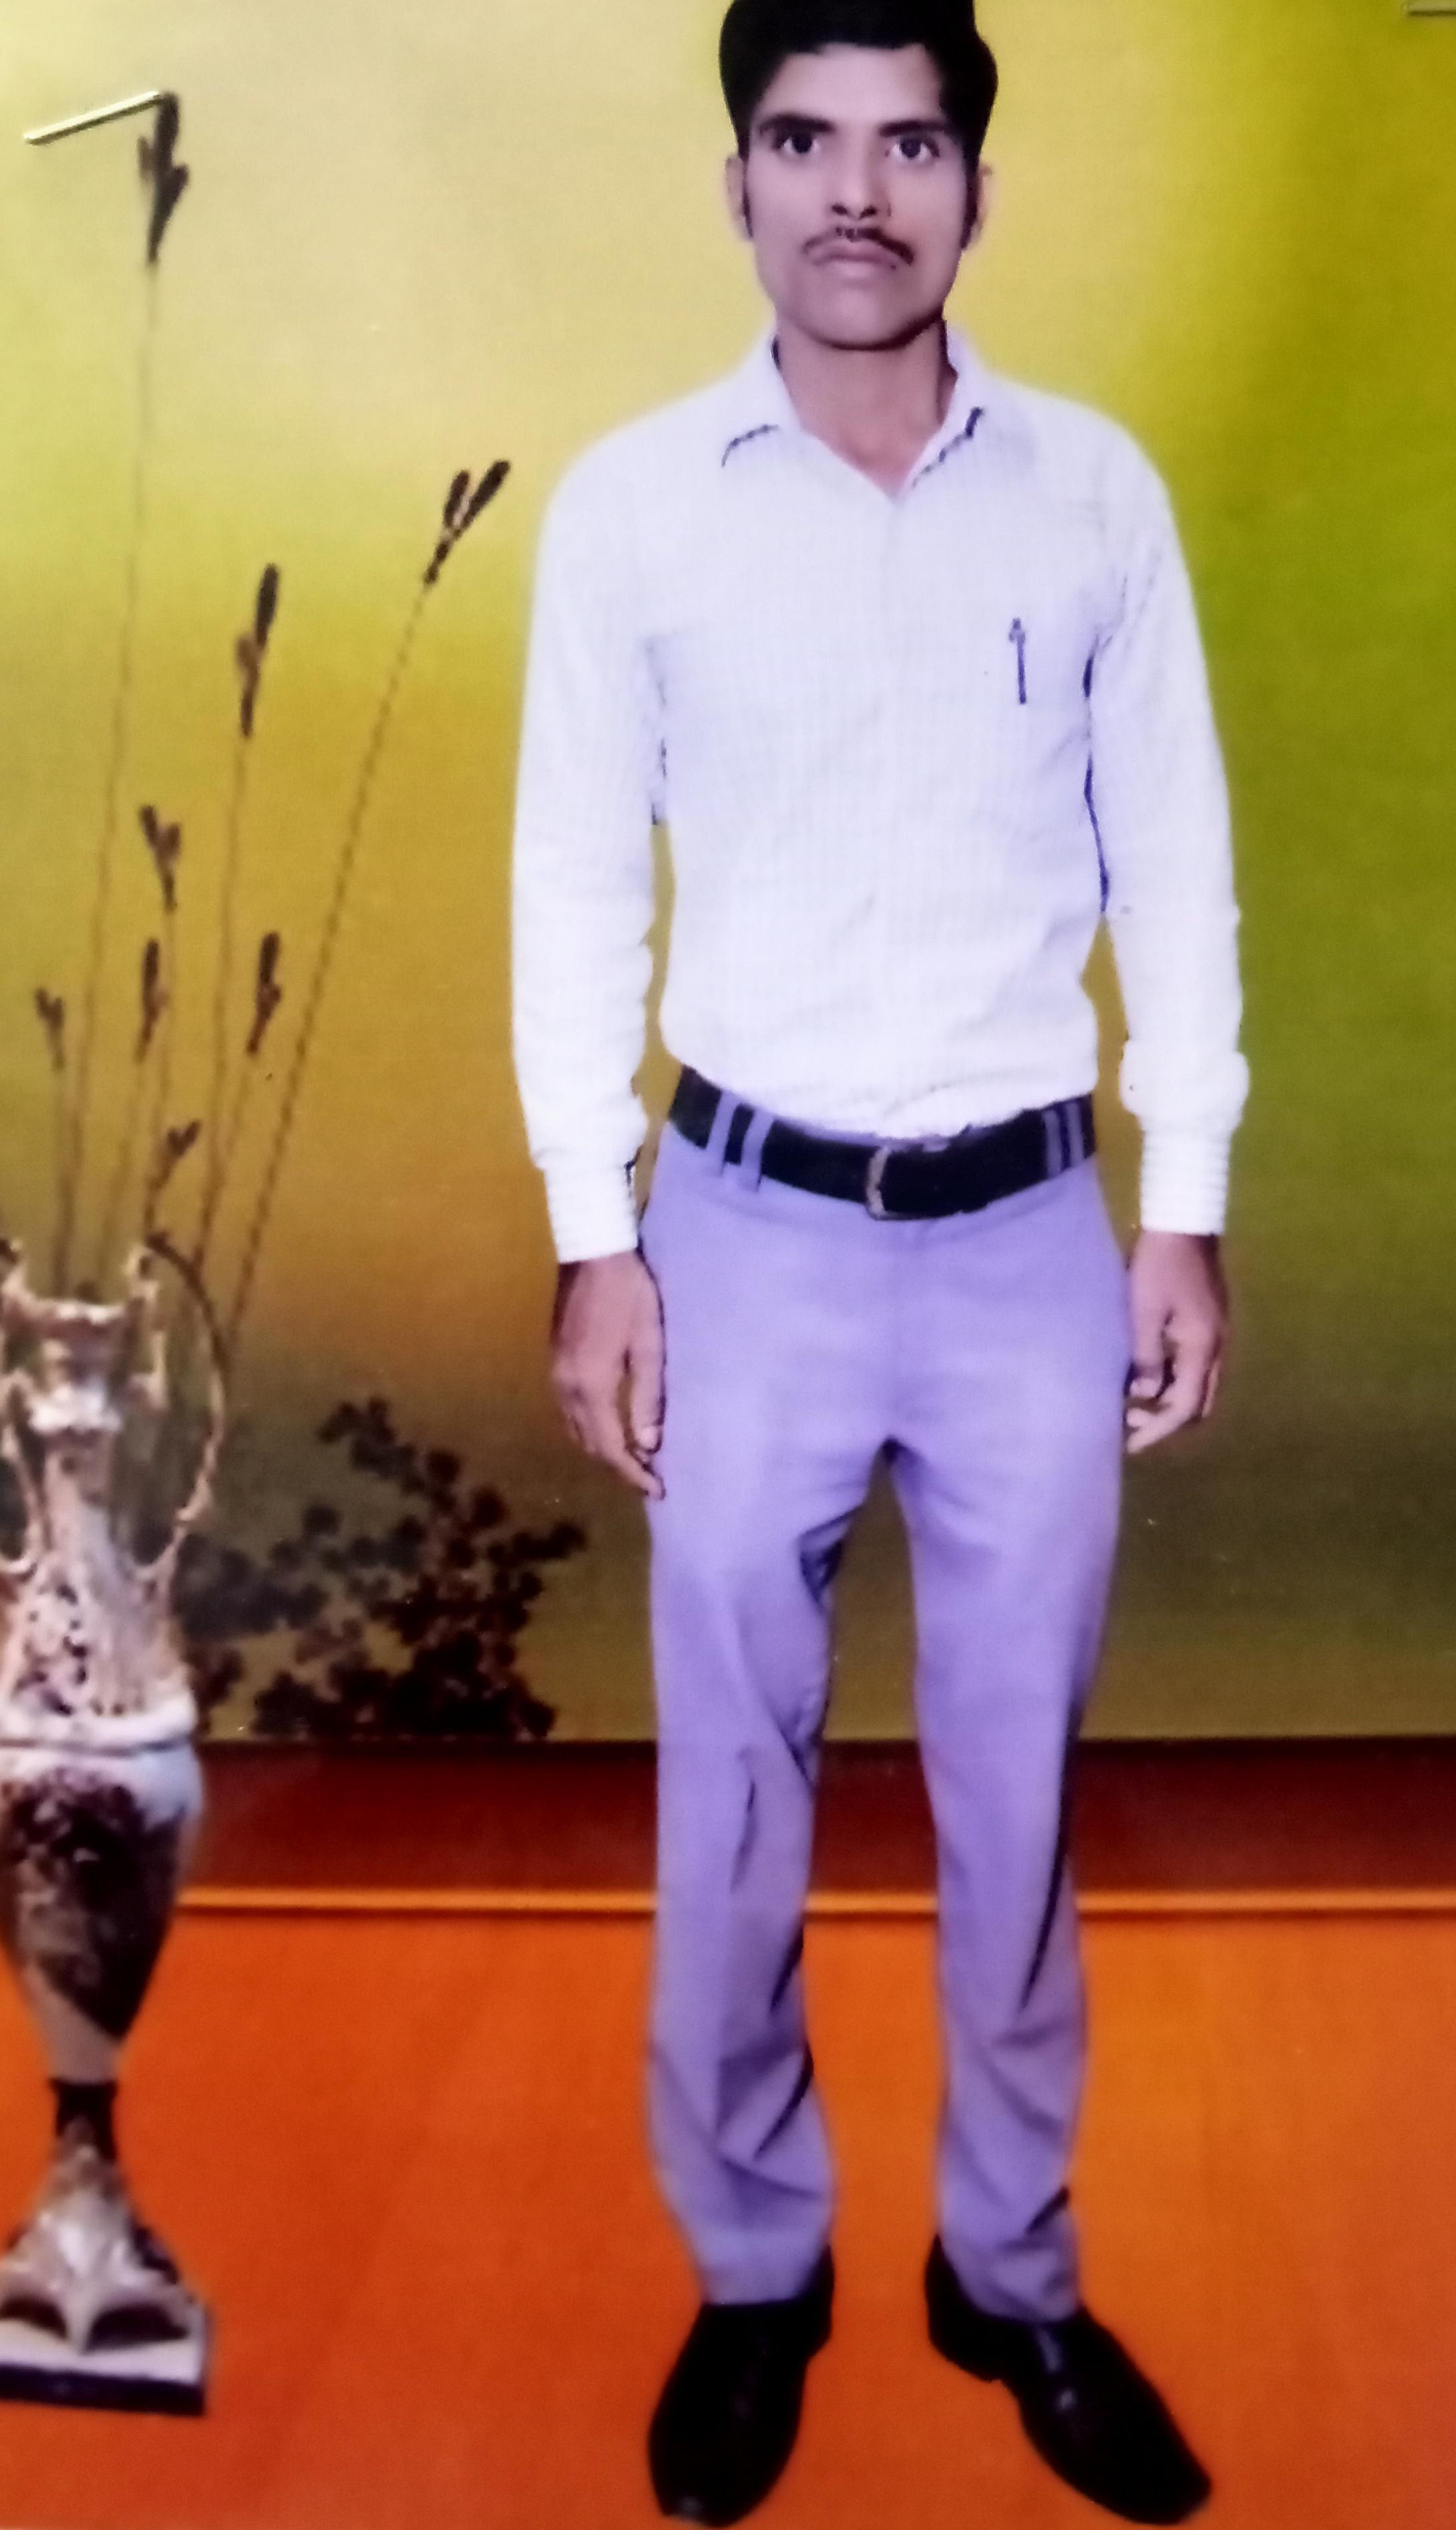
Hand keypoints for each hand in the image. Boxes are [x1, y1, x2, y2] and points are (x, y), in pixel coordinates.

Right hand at [550, 1249, 664, 1497]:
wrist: (592, 1253)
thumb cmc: (630, 1295)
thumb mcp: (649, 1345)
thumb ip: (648, 1397)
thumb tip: (648, 1444)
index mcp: (592, 1386)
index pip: (611, 1447)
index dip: (634, 1473)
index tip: (657, 1490)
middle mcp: (566, 1388)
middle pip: (589, 1444)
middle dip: (618, 1466)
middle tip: (649, 1477)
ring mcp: (555, 1375)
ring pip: (575, 1430)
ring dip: (602, 1448)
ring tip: (632, 1457)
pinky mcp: (554, 1362)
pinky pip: (568, 1412)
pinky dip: (589, 1428)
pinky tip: (608, 1426)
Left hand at [1124, 1231, 1226, 1455]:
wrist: (1184, 1221)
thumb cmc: (1158, 1264)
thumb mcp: (1143, 1311)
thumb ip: (1145, 1356)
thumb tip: (1144, 1395)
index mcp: (1203, 1347)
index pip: (1184, 1406)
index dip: (1158, 1429)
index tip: (1131, 1443)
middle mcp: (1218, 1347)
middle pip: (1199, 1403)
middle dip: (1167, 1420)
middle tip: (1130, 1421)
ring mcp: (1218, 1334)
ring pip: (1199, 1385)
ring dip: (1170, 1399)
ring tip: (1133, 1400)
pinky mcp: (1210, 1323)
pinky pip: (1196, 1366)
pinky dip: (1174, 1380)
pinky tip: (1148, 1373)